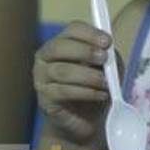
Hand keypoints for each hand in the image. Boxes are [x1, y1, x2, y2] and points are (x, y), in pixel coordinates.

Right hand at [32, 22, 111, 145]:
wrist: (87, 119)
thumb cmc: (95, 87)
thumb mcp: (107, 69)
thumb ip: (108, 58)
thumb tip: (108, 52)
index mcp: (62, 43)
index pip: (72, 30)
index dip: (90, 34)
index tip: (108, 42)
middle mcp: (45, 57)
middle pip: (59, 47)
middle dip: (85, 51)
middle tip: (104, 59)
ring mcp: (41, 78)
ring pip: (63, 71)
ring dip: (88, 76)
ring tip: (106, 83)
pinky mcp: (44, 99)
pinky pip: (64, 91)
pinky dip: (86, 92)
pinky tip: (100, 95)